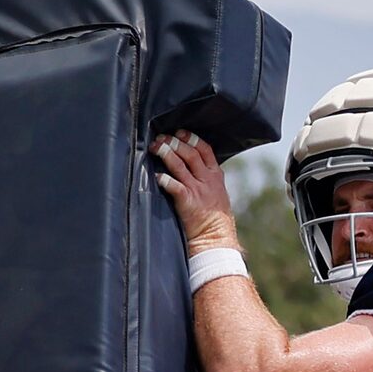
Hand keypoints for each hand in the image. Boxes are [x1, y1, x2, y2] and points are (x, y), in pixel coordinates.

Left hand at [149, 131, 240, 252]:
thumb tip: (190, 166)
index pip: (205, 150)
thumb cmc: (213, 218)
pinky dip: (164, 179)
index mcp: (215, 176)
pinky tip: (156, 175)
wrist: (216, 238)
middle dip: (175, 142)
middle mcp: (207, 180)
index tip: (180, 132)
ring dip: (167, 153)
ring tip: (155, 147)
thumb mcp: (217, 193)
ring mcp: (198, 190)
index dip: (192, 139)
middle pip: (191, 153)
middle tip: (162, 138)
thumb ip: (207, 178)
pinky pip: (174, 186)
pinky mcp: (188, 201)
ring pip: (180, 165)